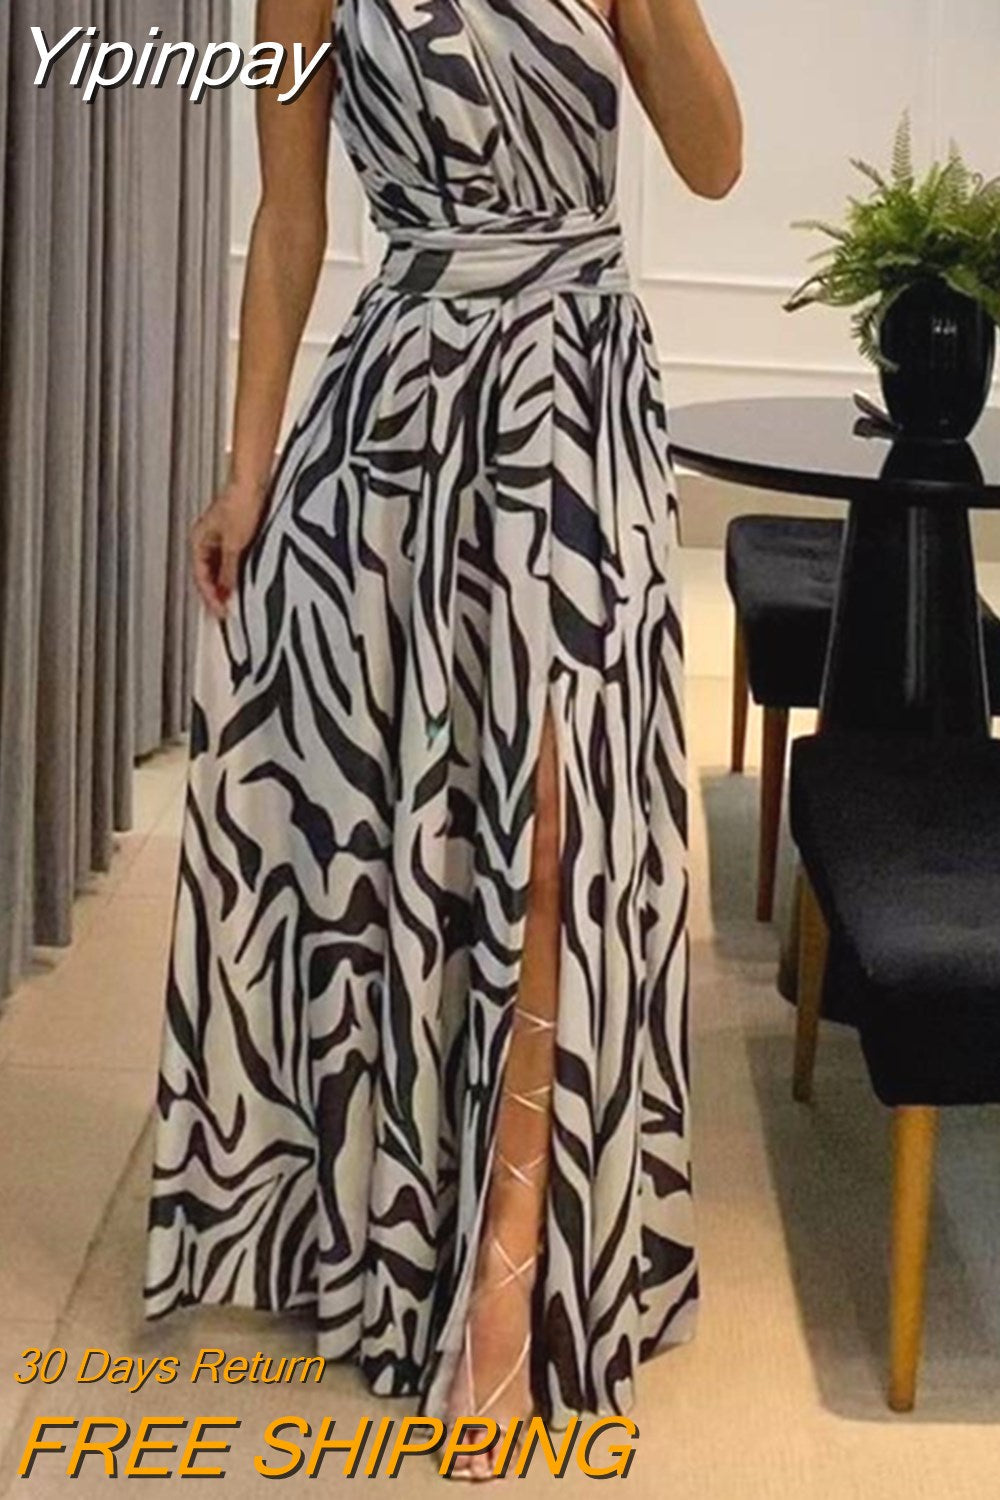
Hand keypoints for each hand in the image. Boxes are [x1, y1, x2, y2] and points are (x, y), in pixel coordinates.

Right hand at [189, 482, 268, 620]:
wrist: (254, 484)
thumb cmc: (241, 503)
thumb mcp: (235, 544)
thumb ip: (230, 570)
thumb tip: (227, 592)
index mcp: (199, 541)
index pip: (200, 577)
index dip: (210, 597)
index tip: (220, 612)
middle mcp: (207, 539)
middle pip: (209, 575)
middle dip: (217, 594)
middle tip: (225, 613)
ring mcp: (221, 537)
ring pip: (221, 569)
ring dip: (226, 585)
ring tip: (235, 601)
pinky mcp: (236, 534)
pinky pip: (232, 562)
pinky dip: (236, 574)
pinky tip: (245, 582)